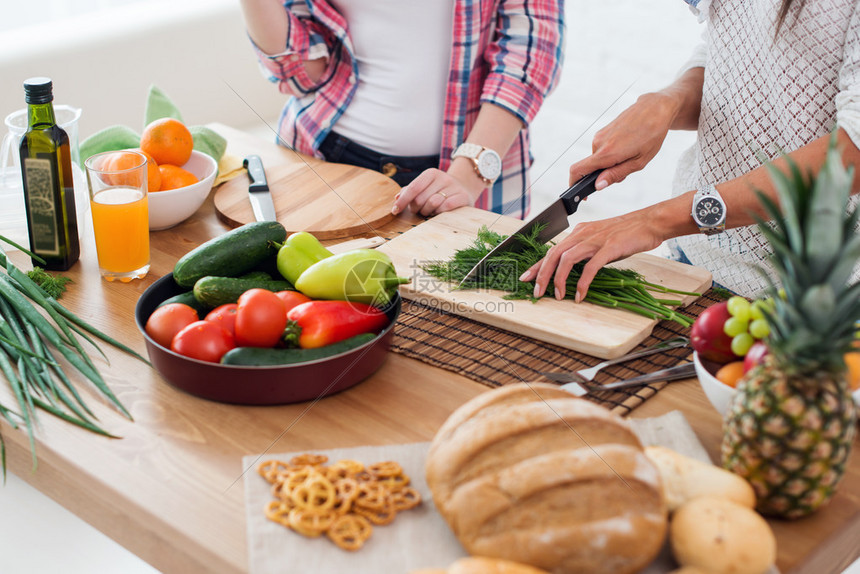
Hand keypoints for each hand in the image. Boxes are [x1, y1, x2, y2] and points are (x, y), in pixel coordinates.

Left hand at [391, 168, 478, 216]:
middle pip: (420, 198)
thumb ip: (410, 191)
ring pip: (433, 203)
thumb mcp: (425, 187)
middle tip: (419, 211)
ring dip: (427, 212)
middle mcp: (443, 177)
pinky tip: (439, 213)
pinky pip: (446, 207)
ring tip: (429, 212)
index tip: (395, 211)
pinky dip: (439, 213)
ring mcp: (454, 186)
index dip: (402, 201)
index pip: (413, 188)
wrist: (465, 189)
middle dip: (416, 208)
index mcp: (431, 173)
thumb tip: (396, 198)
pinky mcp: (463, 196)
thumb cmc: (439, 191)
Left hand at [519, 208, 667, 301]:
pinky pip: (590, 266)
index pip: (552, 249)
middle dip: (542, 274)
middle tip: (537, 292)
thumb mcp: (599, 240)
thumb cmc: (627, 234)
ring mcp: (595, 240)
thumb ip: (585, 252)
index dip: (537, 265)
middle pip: (554, 254)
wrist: (649, 222)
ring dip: (559, 279)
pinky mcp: (609, 247)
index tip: (526, 278)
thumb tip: (572, 270)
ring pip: (567, 259)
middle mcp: (583, 233)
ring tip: (558, 296)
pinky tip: (579, 294)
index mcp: (579, 232)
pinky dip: (582, 282)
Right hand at [569, 92, 679, 190]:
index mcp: (607, 152)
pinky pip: (601, 149)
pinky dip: (611, 154)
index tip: (582, 194)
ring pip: (598, 159)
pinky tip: (627, 146)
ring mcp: (599, 135)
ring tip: (630, 154)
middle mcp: (599, 143)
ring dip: (609, 163)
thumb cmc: (652, 134)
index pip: (578, 170)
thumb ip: (616, 174)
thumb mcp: (639, 161)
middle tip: (626, 169)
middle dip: (604, 174)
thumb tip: (598, 185)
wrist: (655, 108)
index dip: (575, 185)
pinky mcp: (602, 131)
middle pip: (591, 168)